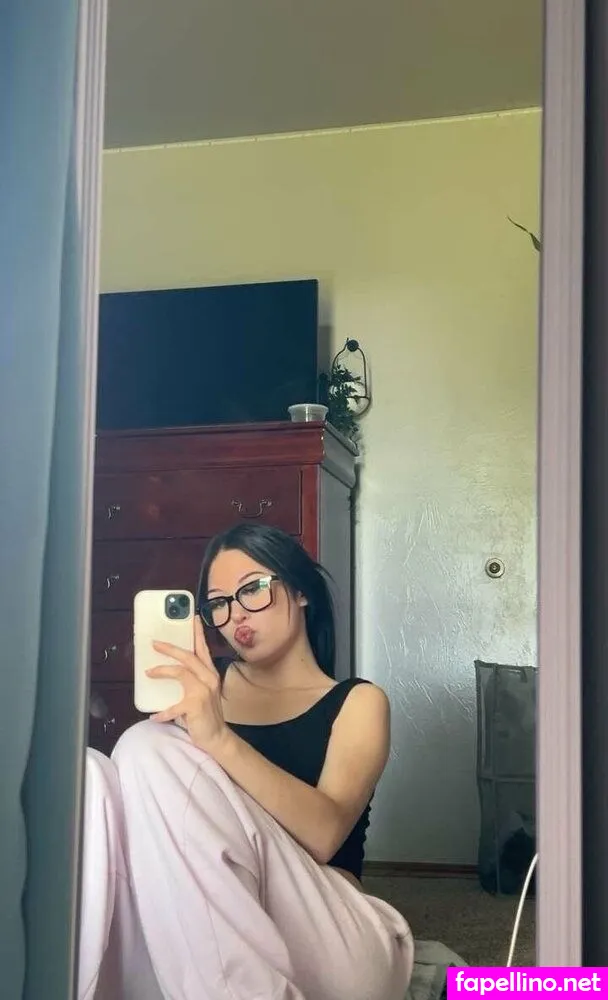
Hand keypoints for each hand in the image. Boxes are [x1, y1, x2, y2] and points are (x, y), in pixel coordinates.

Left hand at [146, 616, 229, 755]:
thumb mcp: (202, 692)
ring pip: (180, 672)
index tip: (192, 618)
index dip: (197, 633)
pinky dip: (162, 712)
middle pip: (188, 656)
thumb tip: (168, 670)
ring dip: (162, 671)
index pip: (203, 649)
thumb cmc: (205, 714)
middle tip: (155, 643)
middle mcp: (210, 678)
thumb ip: (191, 680)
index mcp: (210, 673)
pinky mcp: (196, 705)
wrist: (217, 738)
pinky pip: (173, 706)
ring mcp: (204, 691)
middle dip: (170, 648)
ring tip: (149, 672)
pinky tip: (154, 717)